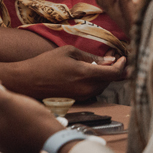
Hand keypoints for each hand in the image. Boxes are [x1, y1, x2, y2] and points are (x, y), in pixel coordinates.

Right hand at [0, 45, 127, 100]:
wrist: (29, 81)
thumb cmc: (46, 63)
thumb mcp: (68, 52)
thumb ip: (90, 57)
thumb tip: (108, 61)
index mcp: (86, 75)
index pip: (114, 73)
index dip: (122, 65)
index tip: (123, 57)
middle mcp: (88, 89)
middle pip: (110, 80)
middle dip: (115, 69)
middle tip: (114, 57)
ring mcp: (84, 96)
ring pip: (103, 85)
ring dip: (106, 75)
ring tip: (103, 63)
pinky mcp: (79, 99)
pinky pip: (94, 90)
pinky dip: (96, 81)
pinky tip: (91, 72)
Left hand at [0, 71, 62, 152]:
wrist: (55, 142)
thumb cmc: (31, 121)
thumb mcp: (6, 100)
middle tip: (8, 92)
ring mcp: (2, 142)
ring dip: (3, 106)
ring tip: (17, 102)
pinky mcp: (14, 143)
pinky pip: (6, 126)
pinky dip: (10, 116)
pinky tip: (23, 113)